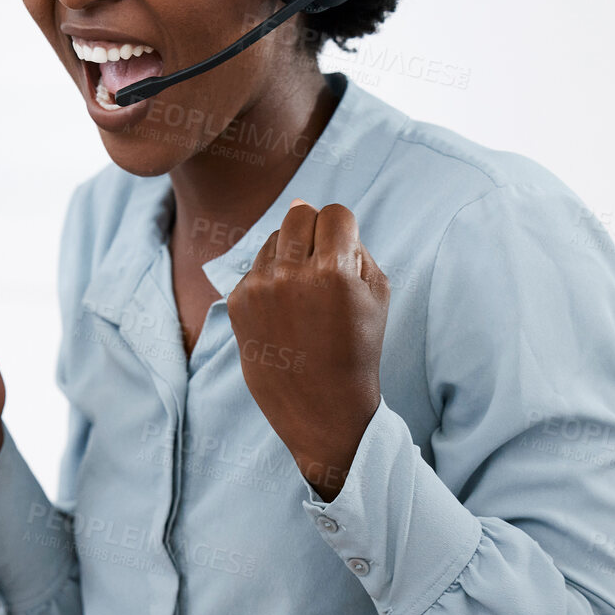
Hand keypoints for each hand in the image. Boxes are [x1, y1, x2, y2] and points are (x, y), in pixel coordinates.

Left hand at [226, 198, 389, 500]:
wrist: (322, 407)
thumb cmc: (357, 347)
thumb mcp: (377, 293)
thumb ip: (352, 244)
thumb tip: (308, 207)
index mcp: (333, 271)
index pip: (334, 213)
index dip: (343, 230)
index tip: (344, 254)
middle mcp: (291, 275)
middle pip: (298, 214)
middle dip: (314, 231)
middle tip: (323, 264)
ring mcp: (259, 288)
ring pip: (274, 239)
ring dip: (291, 255)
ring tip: (304, 295)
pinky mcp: (237, 302)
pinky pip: (255, 267)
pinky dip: (271, 280)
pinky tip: (284, 314)